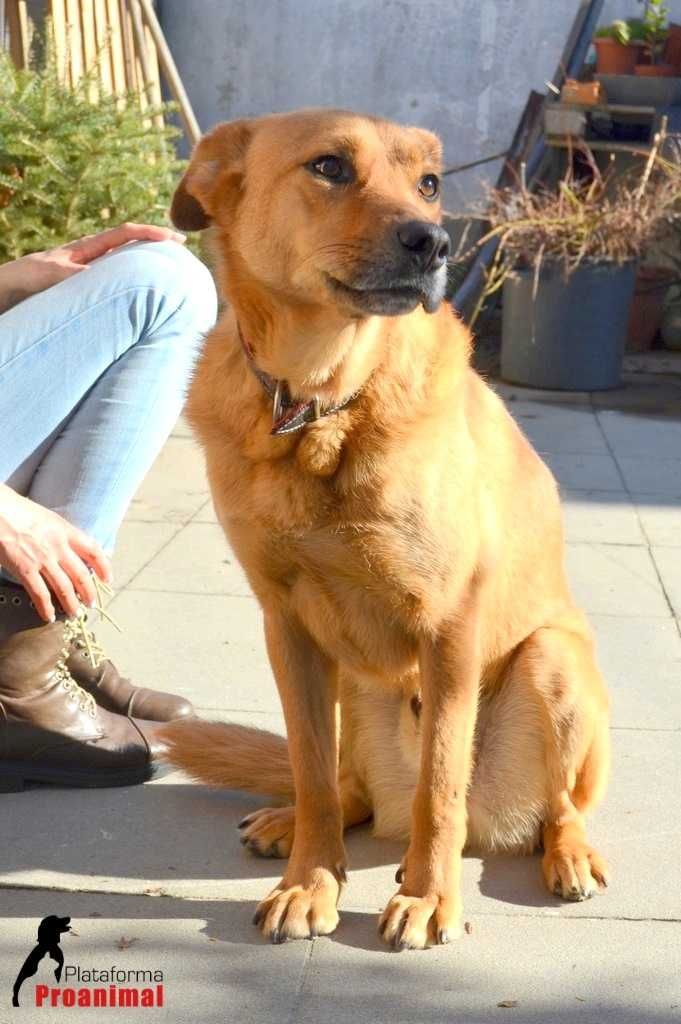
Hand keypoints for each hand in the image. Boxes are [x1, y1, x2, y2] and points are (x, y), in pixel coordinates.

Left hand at [0, 222, 185, 311]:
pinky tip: (146, 295)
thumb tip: (100, 273)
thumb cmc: (26, 278)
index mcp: (87, 247)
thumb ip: (73, 272)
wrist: (10, 288)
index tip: (173, 238)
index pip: (125, 233)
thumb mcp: (49, 273)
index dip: (150, 234)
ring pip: (127, 263)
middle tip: (183, 249)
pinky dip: (135, 284)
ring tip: (173, 271)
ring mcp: (92, 271)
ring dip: (149, 264)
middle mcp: (93, 256)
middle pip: (131, 244)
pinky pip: (119, 282)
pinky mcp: (89, 286)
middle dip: (157, 244)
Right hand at [0, 485, 111, 621]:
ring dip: (71, 604)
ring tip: (74, 613)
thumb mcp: (47, 518)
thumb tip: (70, 550)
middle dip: (89, 592)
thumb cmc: (17, 510)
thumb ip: (60, 535)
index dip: (104, 567)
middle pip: (81, 575)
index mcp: (65, 531)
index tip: (107, 579)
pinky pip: (40, 594)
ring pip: (64, 588)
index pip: (94, 551)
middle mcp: (58, 546)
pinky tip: (49, 616)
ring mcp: (43, 559)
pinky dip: (47, 608)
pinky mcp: (25, 569)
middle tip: (90, 603)